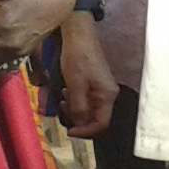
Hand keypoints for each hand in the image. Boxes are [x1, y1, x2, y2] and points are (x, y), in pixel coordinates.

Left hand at [58, 16, 117, 136]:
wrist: (79, 37)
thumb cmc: (77, 58)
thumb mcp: (75, 84)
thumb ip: (78, 106)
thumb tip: (79, 124)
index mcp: (107, 95)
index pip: (102, 123)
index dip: (86, 131)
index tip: (69, 132)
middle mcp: (107, 94)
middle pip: (95, 117)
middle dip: (77, 117)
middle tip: (62, 108)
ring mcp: (101, 89)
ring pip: (88, 109)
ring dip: (74, 108)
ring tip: (62, 98)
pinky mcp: (94, 84)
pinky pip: (86, 100)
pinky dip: (74, 100)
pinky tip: (65, 91)